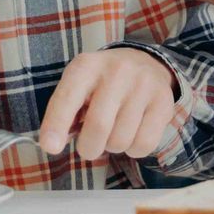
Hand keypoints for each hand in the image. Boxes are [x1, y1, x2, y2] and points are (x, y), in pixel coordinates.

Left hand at [39, 49, 178, 161]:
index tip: (50, 147)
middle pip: (98, 127)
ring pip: (121, 140)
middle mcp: (117, 71)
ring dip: (112, 146)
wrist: (145, 63)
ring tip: (114, 130)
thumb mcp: (78, 86)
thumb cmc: (102, 83)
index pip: (68, 97)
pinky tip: (132, 132)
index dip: (56, 124)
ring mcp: (143, 84)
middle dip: (89, 148)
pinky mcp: (163, 101)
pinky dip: (133, 150)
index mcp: (87, 66)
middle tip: (90, 146)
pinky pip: (143, 145)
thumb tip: (53, 144)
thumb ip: (64, 113)